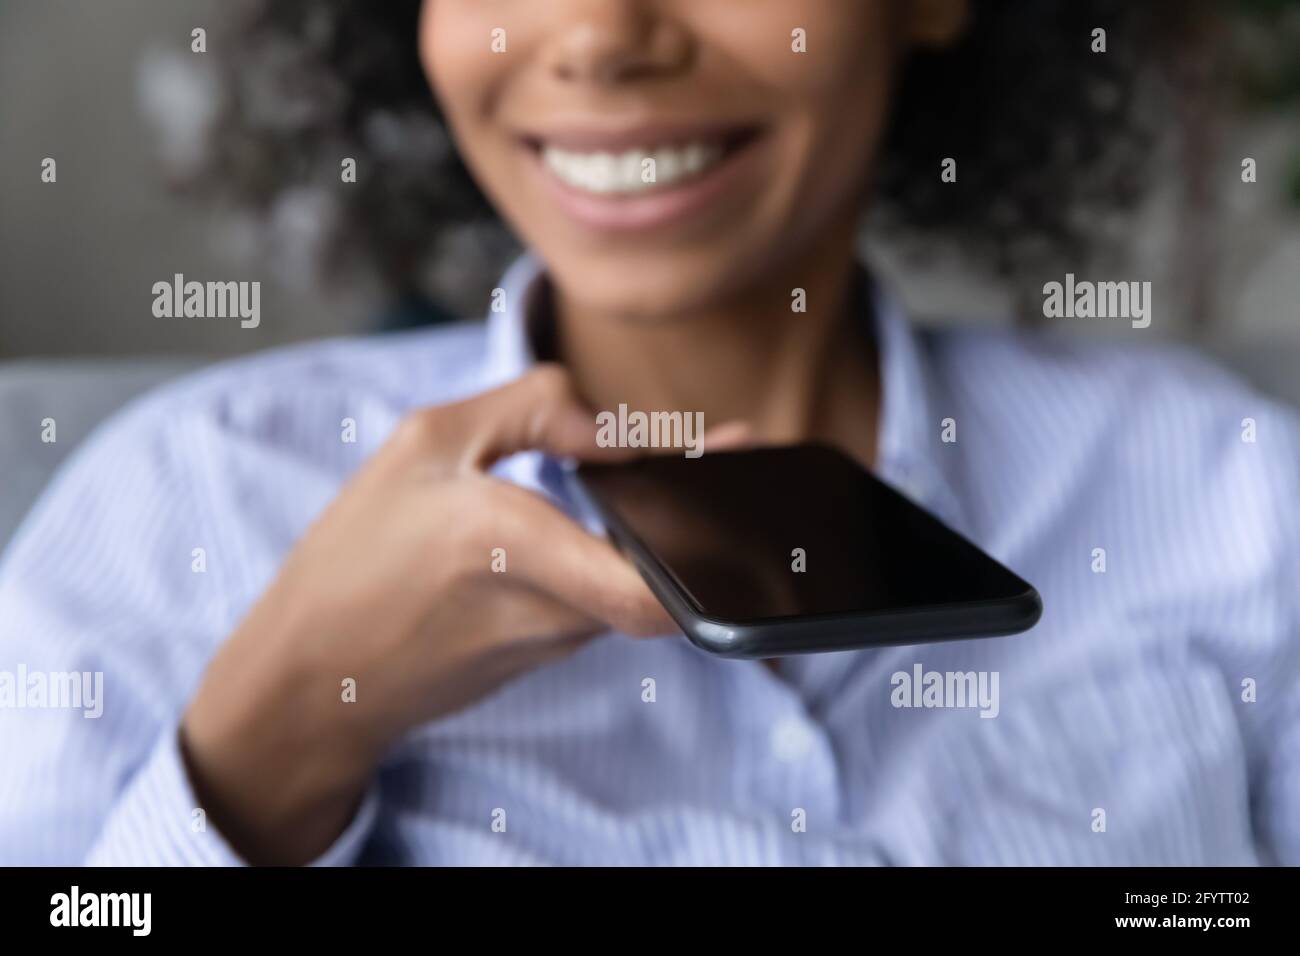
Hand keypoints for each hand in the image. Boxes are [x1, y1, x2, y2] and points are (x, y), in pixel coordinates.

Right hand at [181, 365, 677, 863]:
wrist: (314, 678)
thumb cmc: (356, 556)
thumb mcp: (425, 443)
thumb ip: (530, 407)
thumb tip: (610, 424)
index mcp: (516, 547)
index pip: (651, 585)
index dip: (711, 533)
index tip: (737, 459)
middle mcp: (552, 609)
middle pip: (661, 567)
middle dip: (687, 506)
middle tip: (713, 450)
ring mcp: (555, 642)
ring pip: (630, 577)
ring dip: (640, 526)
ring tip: (636, 470)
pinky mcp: (545, 656)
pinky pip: (598, 595)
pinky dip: (605, 552)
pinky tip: (578, 517)